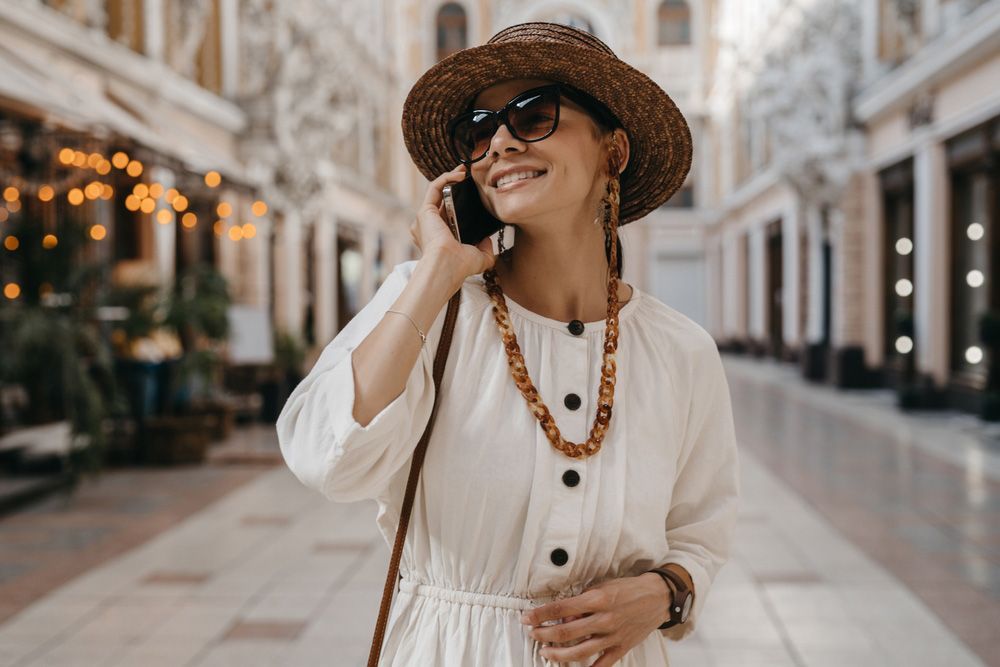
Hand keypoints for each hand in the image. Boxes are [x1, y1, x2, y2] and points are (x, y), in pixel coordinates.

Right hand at [410, 164, 495, 283]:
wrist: (447, 266)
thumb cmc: (460, 266)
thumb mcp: (480, 258)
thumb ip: (485, 249)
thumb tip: (488, 240)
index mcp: (440, 238)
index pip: (448, 215)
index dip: (459, 203)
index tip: (473, 194)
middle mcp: (429, 227)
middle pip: (442, 200)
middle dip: (454, 186)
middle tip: (468, 176)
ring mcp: (425, 219)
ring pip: (437, 191)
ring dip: (450, 177)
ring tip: (464, 170)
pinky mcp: (425, 210)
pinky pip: (434, 187)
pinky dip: (446, 178)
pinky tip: (460, 174)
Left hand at [521, 573, 669, 665]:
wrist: (657, 597)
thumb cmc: (628, 589)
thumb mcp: (602, 586)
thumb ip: (582, 601)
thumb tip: (564, 616)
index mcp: (597, 599)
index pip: (560, 609)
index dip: (540, 615)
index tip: (527, 618)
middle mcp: (603, 619)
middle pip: (565, 633)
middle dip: (544, 634)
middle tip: (533, 634)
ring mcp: (612, 636)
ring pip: (579, 652)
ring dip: (558, 654)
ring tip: (546, 652)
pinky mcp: (621, 648)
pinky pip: (601, 665)